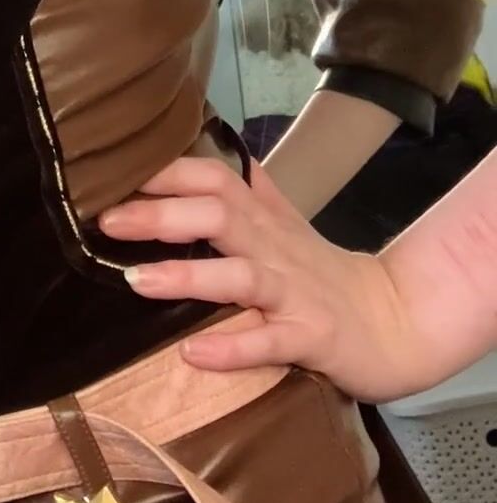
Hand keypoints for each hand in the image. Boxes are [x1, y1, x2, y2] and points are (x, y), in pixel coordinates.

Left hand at [98, 158, 423, 399]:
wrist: (395, 322)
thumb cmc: (322, 274)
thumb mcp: (283, 224)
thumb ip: (246, 190)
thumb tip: (204, 148)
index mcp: (264, 219)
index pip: (215, 178)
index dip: (167, 172)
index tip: (112, 173)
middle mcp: (275, 248)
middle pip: (220, 215)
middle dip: (162, 214)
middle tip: (106, 221)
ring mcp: (294, 293)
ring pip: (240, 277)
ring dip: (188, 276)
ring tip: (136, 281)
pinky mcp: (311, 337)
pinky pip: (270, 343)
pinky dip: (232, 348)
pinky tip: (193, 354)